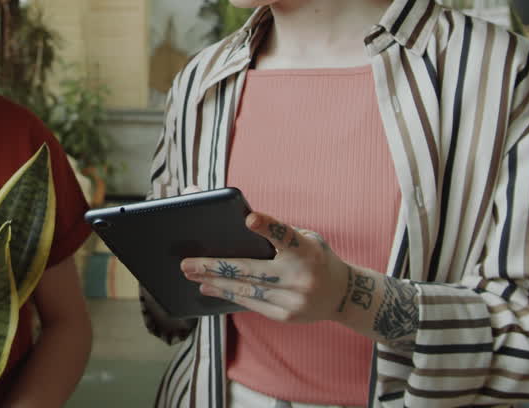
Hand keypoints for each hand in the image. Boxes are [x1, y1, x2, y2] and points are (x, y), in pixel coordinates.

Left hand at [180, 210, 350, 323]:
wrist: (342, 294)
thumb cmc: (313, 255)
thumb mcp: (303, 235)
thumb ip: (271, 226)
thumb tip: (233, 212)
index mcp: (307, 249)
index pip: (286, 235)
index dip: (269, 227)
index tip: (249, 219)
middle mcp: (301, 276)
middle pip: (251, 270)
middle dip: (216, 266)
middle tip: (187, 263)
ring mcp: (293, 299)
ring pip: (245, 290)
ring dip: (215, 282)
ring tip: (191, 274)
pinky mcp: (286, 316)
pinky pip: (251, 304)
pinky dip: (228, 294)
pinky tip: (209, 288)